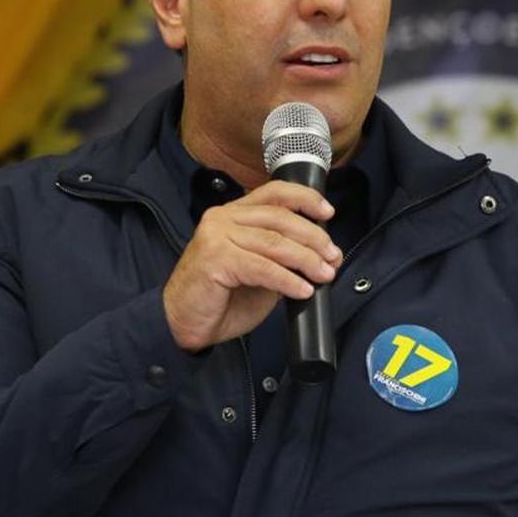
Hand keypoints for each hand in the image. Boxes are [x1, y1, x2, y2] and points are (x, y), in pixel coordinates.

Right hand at [162, 180, 341, 351]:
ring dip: (306, 259)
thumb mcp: (258, 270)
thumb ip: (281, 257)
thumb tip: (320, 256)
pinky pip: (262, 268)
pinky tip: (302, 290)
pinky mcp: (215, 260)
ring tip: (324, 274)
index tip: (328, 212)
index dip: (305, 198)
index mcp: (233, 214)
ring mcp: (216, 237)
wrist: (185, 323)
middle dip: (313, 237)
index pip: (274, 193)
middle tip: (332, 257)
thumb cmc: (220, 298)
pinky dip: (287, 280)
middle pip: (280, 218)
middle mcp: (222, 218)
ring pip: (274, 242)